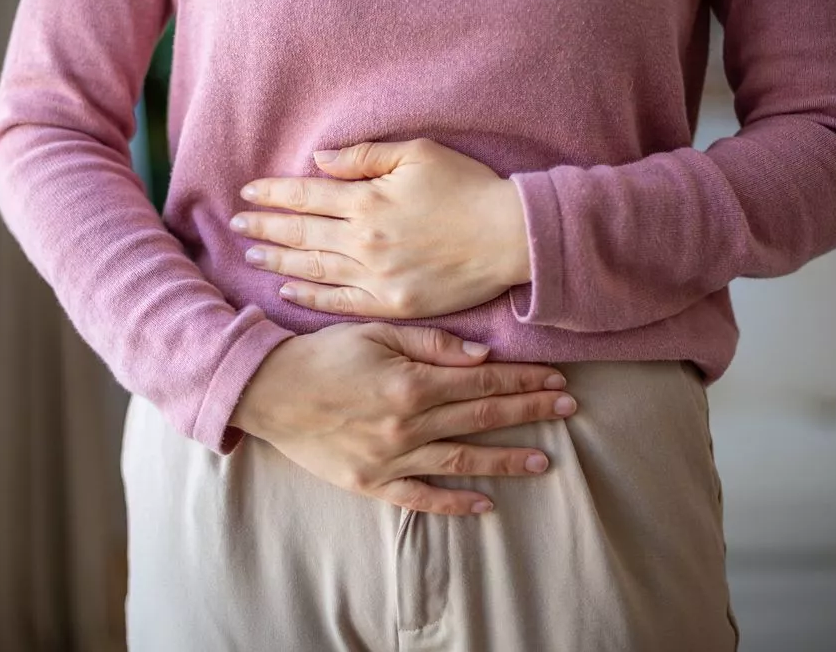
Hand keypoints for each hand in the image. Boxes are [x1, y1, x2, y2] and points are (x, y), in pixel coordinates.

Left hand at [230, 139, 530, 318]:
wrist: (511, 237)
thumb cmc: (469, 188)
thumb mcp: (419, 154)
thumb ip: (365, 156)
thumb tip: (320, 160)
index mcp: (368, 201)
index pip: (306, 196)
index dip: (273, 194)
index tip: (248, 192)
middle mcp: (364, 241)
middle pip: (301, 233)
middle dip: (264, 227)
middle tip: (235, 224)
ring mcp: (376, 276)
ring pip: (313, 269)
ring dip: (278, 262)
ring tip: (250, 256)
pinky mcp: (392, 304)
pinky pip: (340, 302)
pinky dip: (310, 297)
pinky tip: (288, 291)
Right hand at [230, 322, 574, 515]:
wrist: (267, 391)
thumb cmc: (321, 355)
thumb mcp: (375, 332)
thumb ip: (432, 345)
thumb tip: (482, 356)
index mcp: (411, 383)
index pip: (483, 381)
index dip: (524, 380)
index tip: (557, 379)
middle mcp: (408, 425)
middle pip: (483, 417)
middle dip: (530, 411)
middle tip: (568, 409)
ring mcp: (391, 458)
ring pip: (463, 461)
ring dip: (507, 460)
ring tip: (545, 461)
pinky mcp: (372, 483)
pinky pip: (421, 498)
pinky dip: (454, 503)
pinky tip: (485, 504)